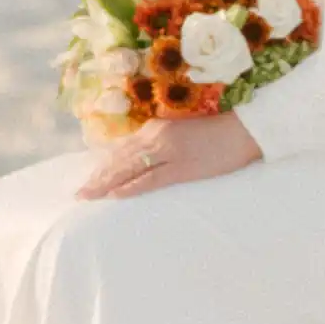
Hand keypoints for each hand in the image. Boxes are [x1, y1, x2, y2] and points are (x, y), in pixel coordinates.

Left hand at [76, 111, 263, 200]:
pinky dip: (131, 186)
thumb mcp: (182, 133)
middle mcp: (156, 137)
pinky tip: (115, 194)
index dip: (103, 164)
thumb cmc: (216, 132)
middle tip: (80, 192)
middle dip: (98, 176)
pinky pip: (150, 179)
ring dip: (106, 183)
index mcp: (156, 127)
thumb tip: (140, 159)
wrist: (244, 130)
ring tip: (89, 196)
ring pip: (129, 168)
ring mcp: (168, 152)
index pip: (122, 148)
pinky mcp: (182, 168)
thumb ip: (160, 143)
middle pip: (120, 159)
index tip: (89, 177)